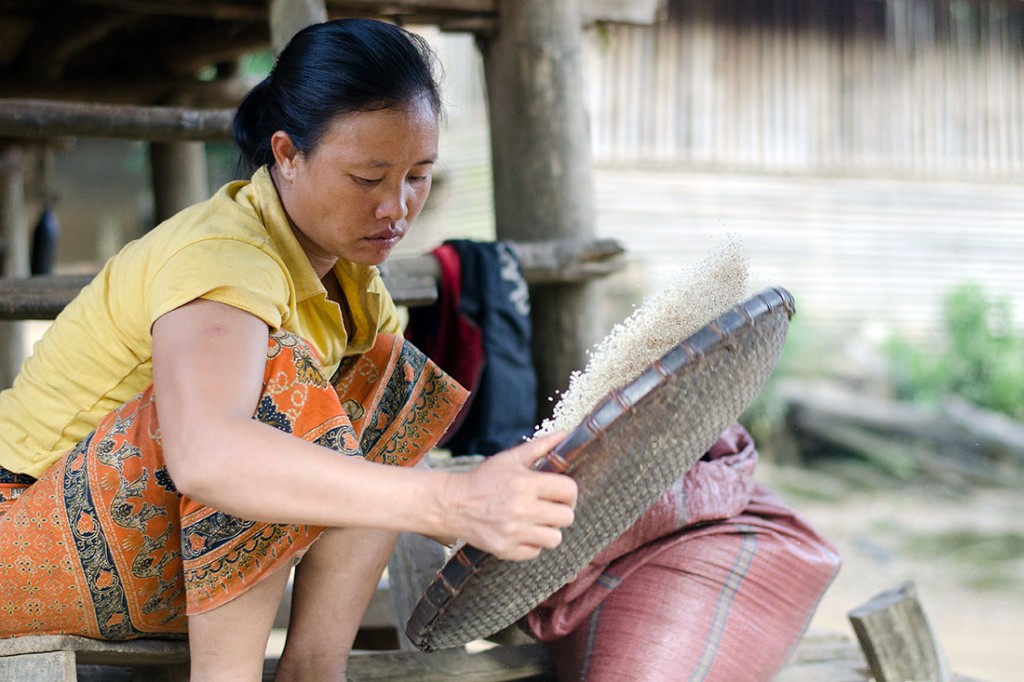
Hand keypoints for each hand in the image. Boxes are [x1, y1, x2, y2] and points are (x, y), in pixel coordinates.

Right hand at [441, 432, 577, 560]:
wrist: (453, 504)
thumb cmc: (484, 479)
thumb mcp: (510, 458)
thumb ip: (540, 446)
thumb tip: (565, 433)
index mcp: (526, 484)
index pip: (569, 490)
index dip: (570, 492)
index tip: (562, 494)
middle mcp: (523, 509)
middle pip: (567, 517)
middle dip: (562, 511)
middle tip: (551, 508)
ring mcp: (514, 532)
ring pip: (555, 538)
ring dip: (549, 529)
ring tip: (537, 521)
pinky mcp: (506, 549)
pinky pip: (535, 552)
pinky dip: (532, 544)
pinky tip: (521, 532)